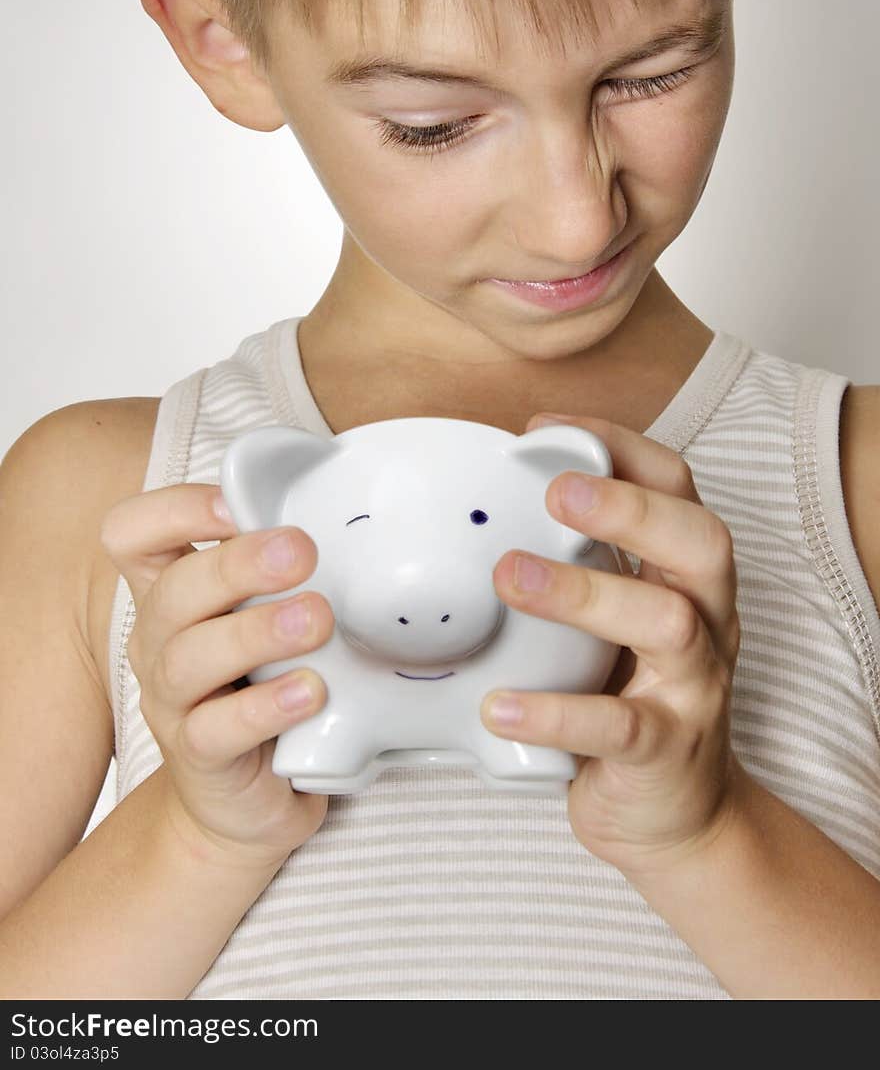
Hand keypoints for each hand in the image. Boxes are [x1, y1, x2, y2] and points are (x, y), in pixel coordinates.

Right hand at [99, 484, 334, 868]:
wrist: (251, 795)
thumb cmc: (263, 682)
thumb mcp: (265, 613)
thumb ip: (283, 568)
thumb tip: (347, 512)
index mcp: (169, 592)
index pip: (133, 533)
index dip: (176, 510)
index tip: (240, 507)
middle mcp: (158, 641)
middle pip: (171, 590)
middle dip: (237, 564)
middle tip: (302, 552)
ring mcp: (171, 702)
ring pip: (190, 659)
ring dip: (257, 632)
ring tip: (317, 620)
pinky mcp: (199, 758)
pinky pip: (217, 730)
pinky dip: (267, 706)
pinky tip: (311, 691)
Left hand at [481, 412, 743, 879]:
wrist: (676, 818)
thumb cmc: (629, 696)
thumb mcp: (615, 619)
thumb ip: (577, 564)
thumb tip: (486, 505)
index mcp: (688, 576)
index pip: (677, 487)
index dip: (620, 447)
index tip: (545, 430)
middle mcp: (707, 621)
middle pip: (701, 543)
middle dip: (629, 508)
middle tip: (554, 492)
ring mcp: (695, 688)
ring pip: (668, 624)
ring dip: (585, 593)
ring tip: (508, 578)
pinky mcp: (667, 752)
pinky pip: (620, 728)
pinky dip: (558, 712)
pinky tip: (499, 705)